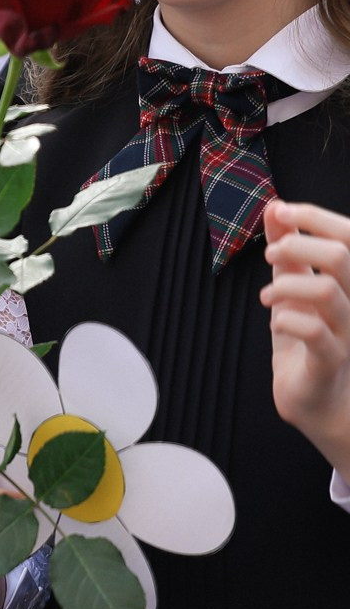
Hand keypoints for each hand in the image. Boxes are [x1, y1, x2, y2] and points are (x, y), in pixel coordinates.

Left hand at [264, 200, 349, 472]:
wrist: (318, 400)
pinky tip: (275, 322)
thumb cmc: (309, 342)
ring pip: (327, 291)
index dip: (316, 216)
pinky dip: (286, 319)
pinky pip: (315, 332)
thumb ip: (288, 252)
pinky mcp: (332, 360)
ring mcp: (349, 332)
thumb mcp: (293, 290)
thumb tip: (275, 208)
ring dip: (286, 285)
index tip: (280, 210)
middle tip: (271, 254)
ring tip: (267, 297)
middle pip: (344, 256)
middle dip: (299, 244)